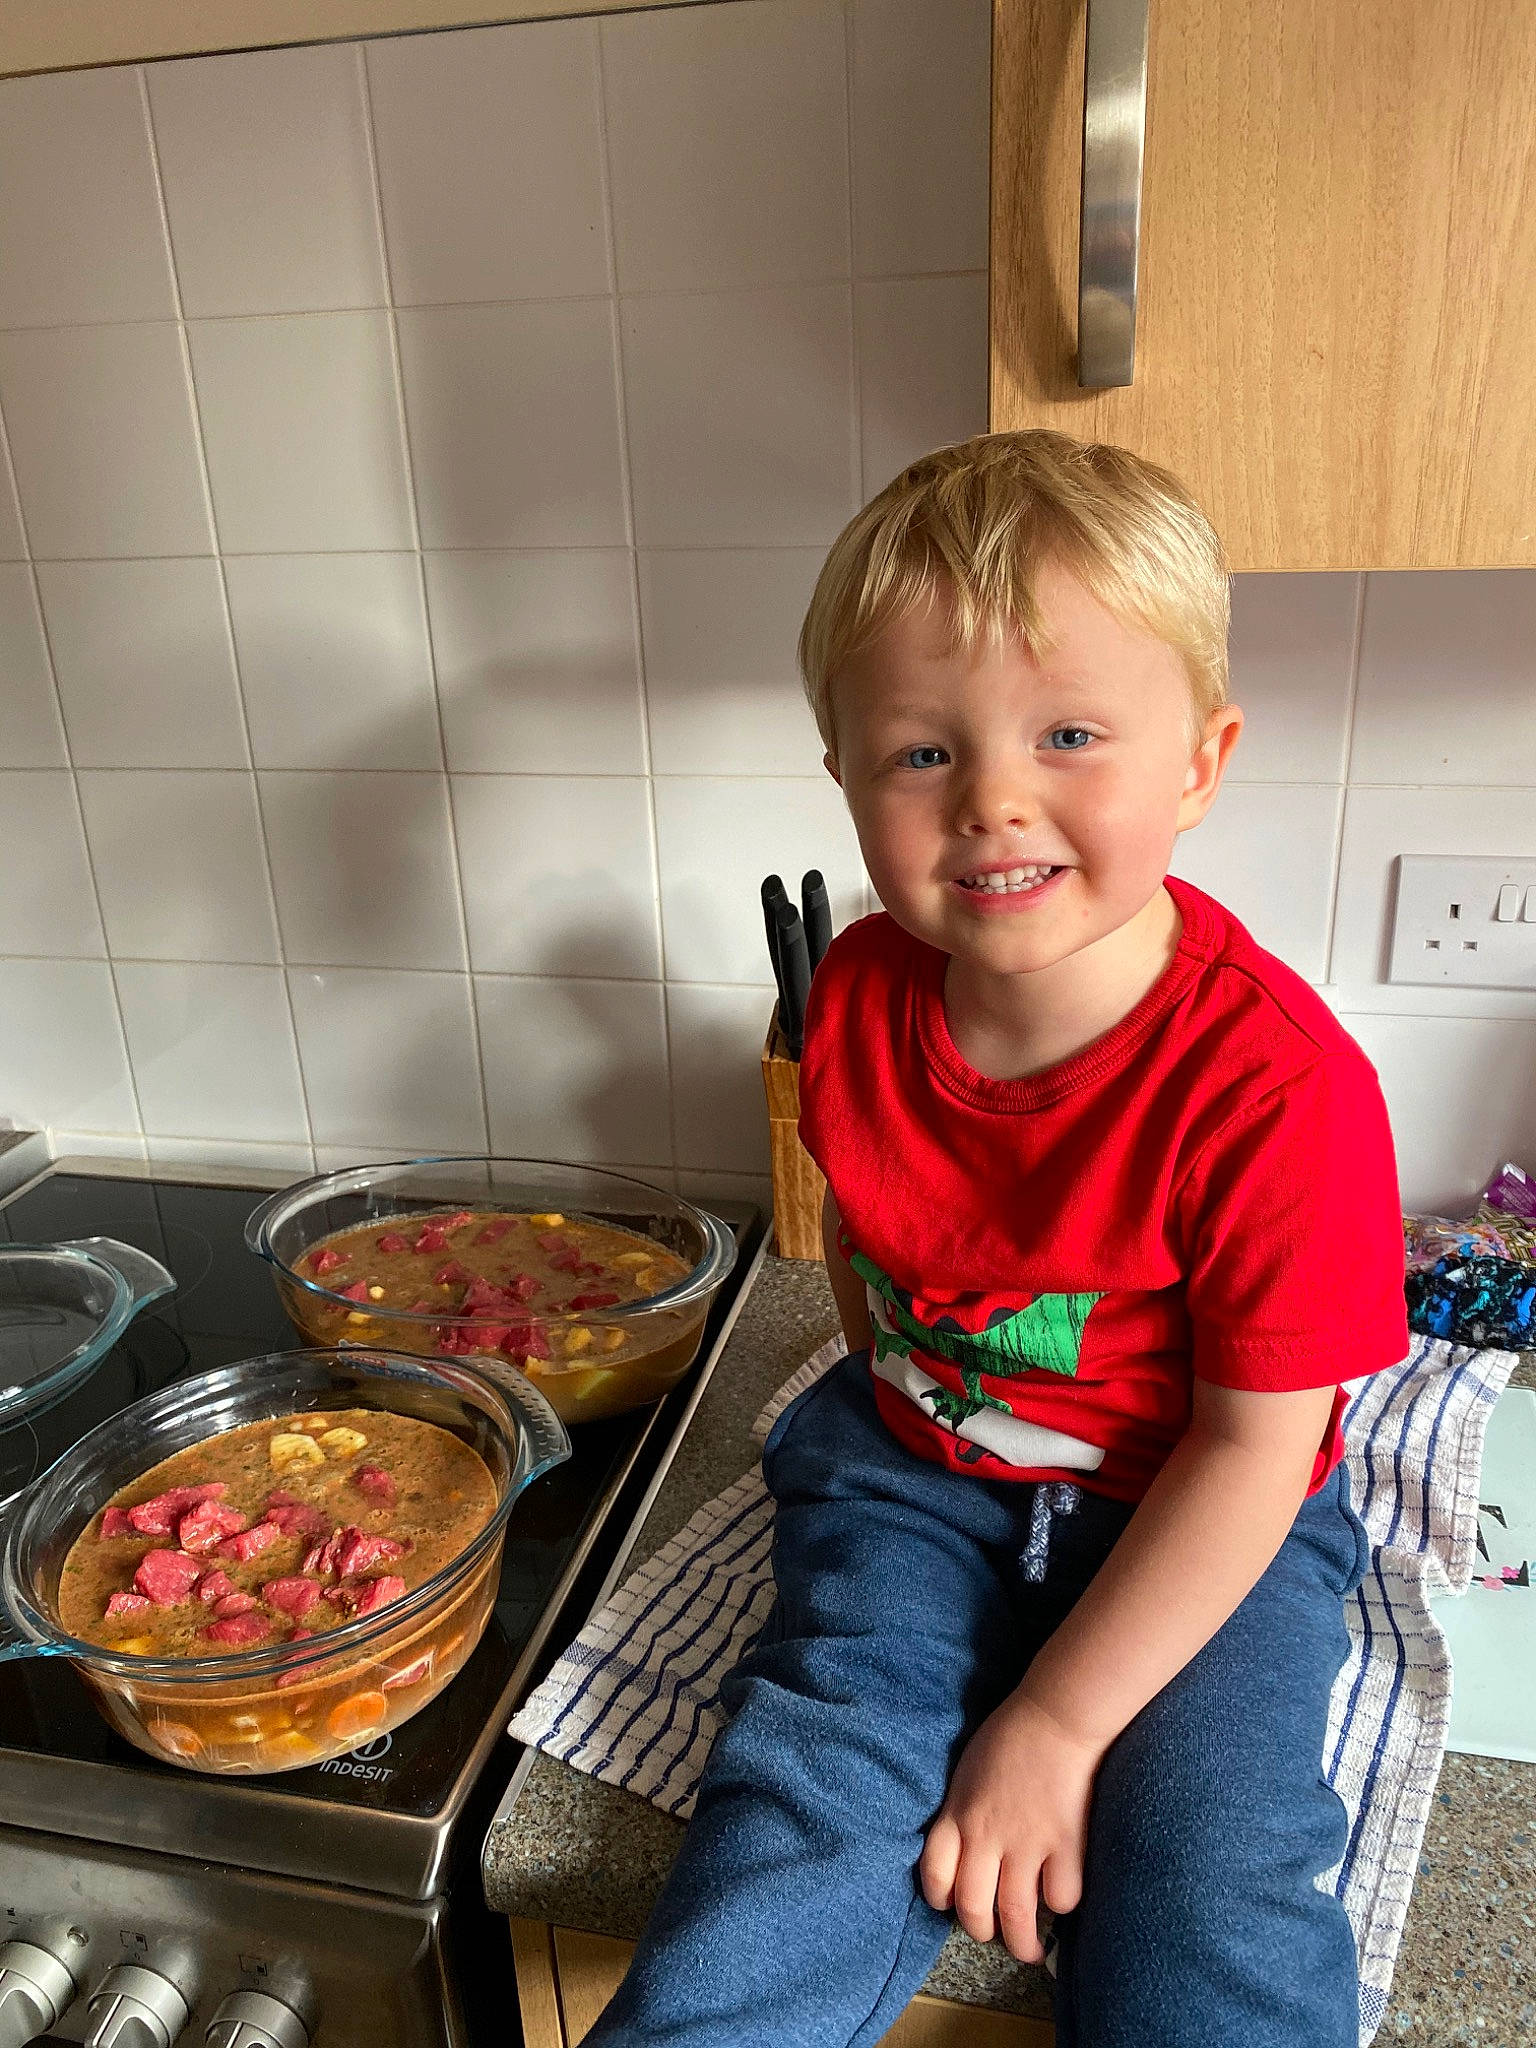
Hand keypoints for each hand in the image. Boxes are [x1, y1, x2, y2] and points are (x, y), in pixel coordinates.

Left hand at [919, 1688, 1103, 1961]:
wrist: (1056, 1715)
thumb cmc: (1010, 1734)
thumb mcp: (966, 1771)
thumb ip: (961, 1810)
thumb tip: (964, 1845)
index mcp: (958, 1815)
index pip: (934, 1874)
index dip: (940, 1898)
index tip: (950, 1905)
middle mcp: (987, 1837)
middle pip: (973, 1907)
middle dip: (981, 1930)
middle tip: (993, 1934)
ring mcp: (1027, 1844)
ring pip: (1016, 1915)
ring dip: (1022, 1942)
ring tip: (1029, 1949)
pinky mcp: (1066, 1845)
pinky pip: (1061, 1896)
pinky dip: (1061, 1904)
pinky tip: (1061, 1897)